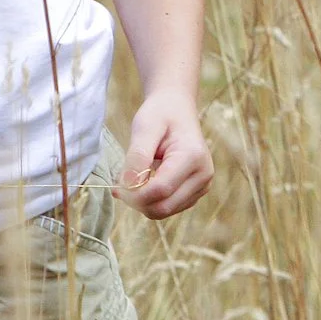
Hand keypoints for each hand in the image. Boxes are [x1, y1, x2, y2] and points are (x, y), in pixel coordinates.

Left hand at [118, 94, 212, 218]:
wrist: (177, 108)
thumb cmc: (161, 114)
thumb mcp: (145, 127)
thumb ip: (137, 157)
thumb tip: (126, 186)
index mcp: (193, 157)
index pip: (160, 190)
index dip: (135, 194)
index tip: (117, 186)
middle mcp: (203, 175)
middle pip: (164, 207)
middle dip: (138, 201)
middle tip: (121, 185)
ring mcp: (201, 186)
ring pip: (165, 211)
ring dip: (144, 202)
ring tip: (133, 180)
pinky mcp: (195, 192)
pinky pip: (169, 208)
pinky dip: (152, 201)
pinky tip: (144, 184)